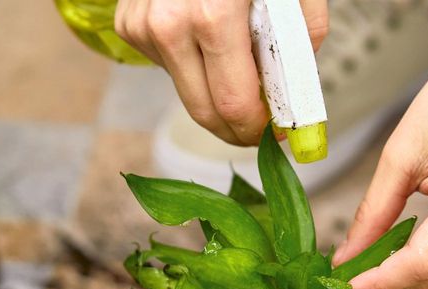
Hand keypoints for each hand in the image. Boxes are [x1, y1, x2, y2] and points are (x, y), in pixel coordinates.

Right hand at [115, 0, 328, 145]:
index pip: (232, 106)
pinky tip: (203, 32)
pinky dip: (190, 60)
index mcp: (212, 17)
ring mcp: (142, 26)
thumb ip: (299, 45)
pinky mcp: (128, 24)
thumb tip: (291, 99)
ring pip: (184, 90)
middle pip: (203, 111)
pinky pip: (166, 64)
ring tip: (236, 56)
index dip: (256, 128)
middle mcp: (167, 25)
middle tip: (260, 124)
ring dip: (213, 88)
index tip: (274, 132)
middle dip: (236, 125)